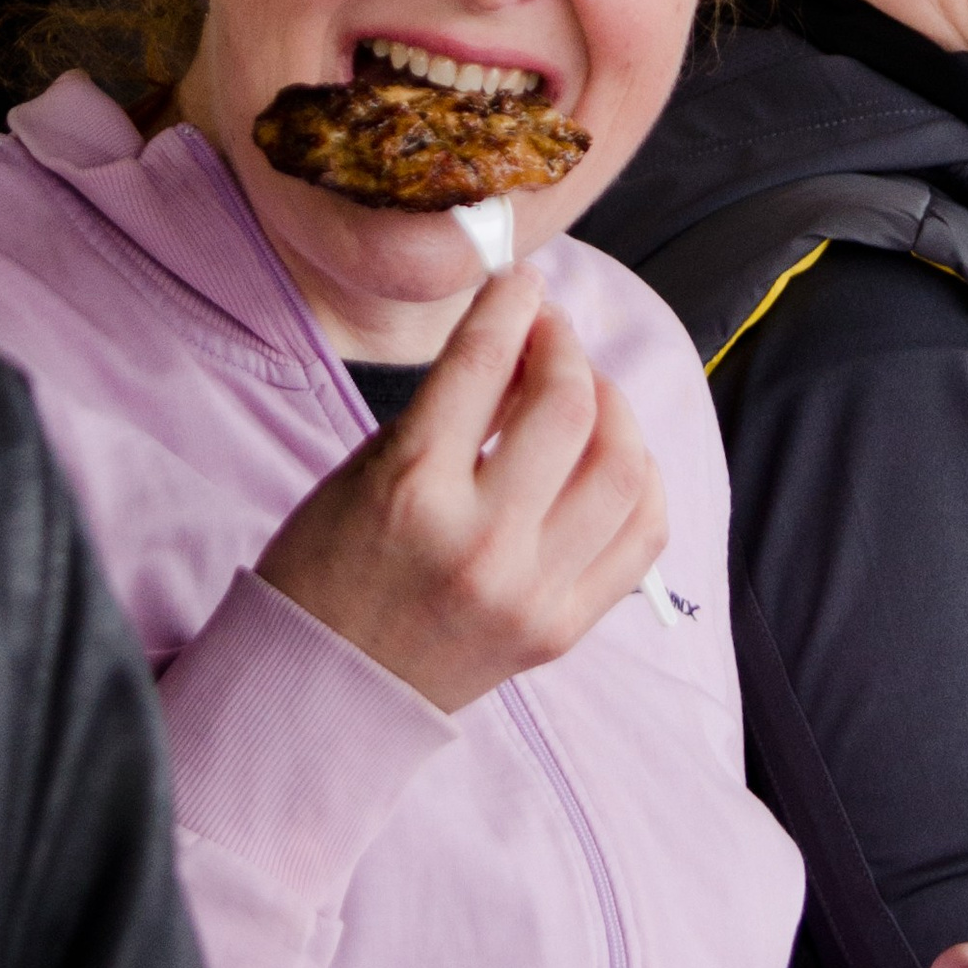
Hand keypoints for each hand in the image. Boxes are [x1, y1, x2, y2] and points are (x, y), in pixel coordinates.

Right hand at [257, 268, 665, 712]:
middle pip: (571, 405)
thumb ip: (454, 406)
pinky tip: (611, 458)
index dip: (512, 300)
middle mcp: (480, 542)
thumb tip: (529, 343)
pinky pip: (641, 535)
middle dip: (565, 346)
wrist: (326, 688)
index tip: (521, 279)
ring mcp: (531, 593)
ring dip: (613, 408)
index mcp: (410, 489)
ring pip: (625, 467)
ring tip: (584, 394)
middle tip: (548, 332)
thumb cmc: (331, 564)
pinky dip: (639, 480)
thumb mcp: (371, 465)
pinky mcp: (562, 629)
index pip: (484, 360)